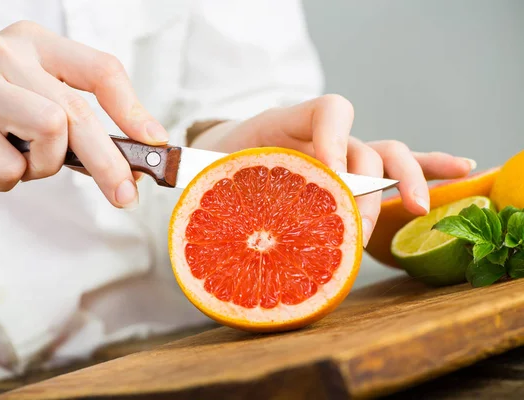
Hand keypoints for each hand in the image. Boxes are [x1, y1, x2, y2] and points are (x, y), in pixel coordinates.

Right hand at [0, 21, 167, 207]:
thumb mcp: (33, 103)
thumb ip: (77, 123)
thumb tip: (134, 159)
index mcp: (35, 43)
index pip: (100, 69)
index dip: (133, 109)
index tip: (155, 141)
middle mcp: (5, 52)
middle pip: (79, 112)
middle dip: (109, 162)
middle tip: (126, 195)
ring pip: (51, 133)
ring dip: (43, 166)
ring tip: (18, 161)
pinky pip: (11, 167)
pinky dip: (8, 180)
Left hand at [191, 95, 474, 244]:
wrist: (223, 158)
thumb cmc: (218, 161)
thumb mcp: (212, 163)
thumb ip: (203, 169)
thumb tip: (171, 177)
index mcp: (291, 123)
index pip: (331, 110)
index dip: (338, 139)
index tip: (330, 175)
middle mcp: (325, 138)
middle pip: (367, 145)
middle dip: (371, 183)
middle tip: (360, 222)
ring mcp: (344, 156)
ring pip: (390, 155)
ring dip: (408, 179)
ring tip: (417, 204)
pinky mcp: (353, 176)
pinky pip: (396, 166)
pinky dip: (429, 167)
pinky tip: (461, 172)